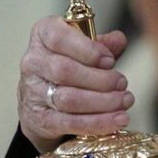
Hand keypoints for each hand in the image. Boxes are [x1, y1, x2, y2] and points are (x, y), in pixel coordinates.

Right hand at [17, 16, 133, 152]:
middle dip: (100, 79)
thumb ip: (102, 42)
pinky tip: (117, 120)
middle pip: (64, 71)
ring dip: (102, 102)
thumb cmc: (70, 62)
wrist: (43, 96)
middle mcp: (33, 62)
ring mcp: (33, 92)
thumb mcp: (84, 46)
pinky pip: (69, 122)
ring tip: (125, 101)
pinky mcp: (39, 119)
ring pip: (68, 99)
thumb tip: (118, 40)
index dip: (88, 49)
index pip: (58, 38)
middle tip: (122, 83)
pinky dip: (97, 123)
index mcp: (43, 35)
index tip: (110, 60)